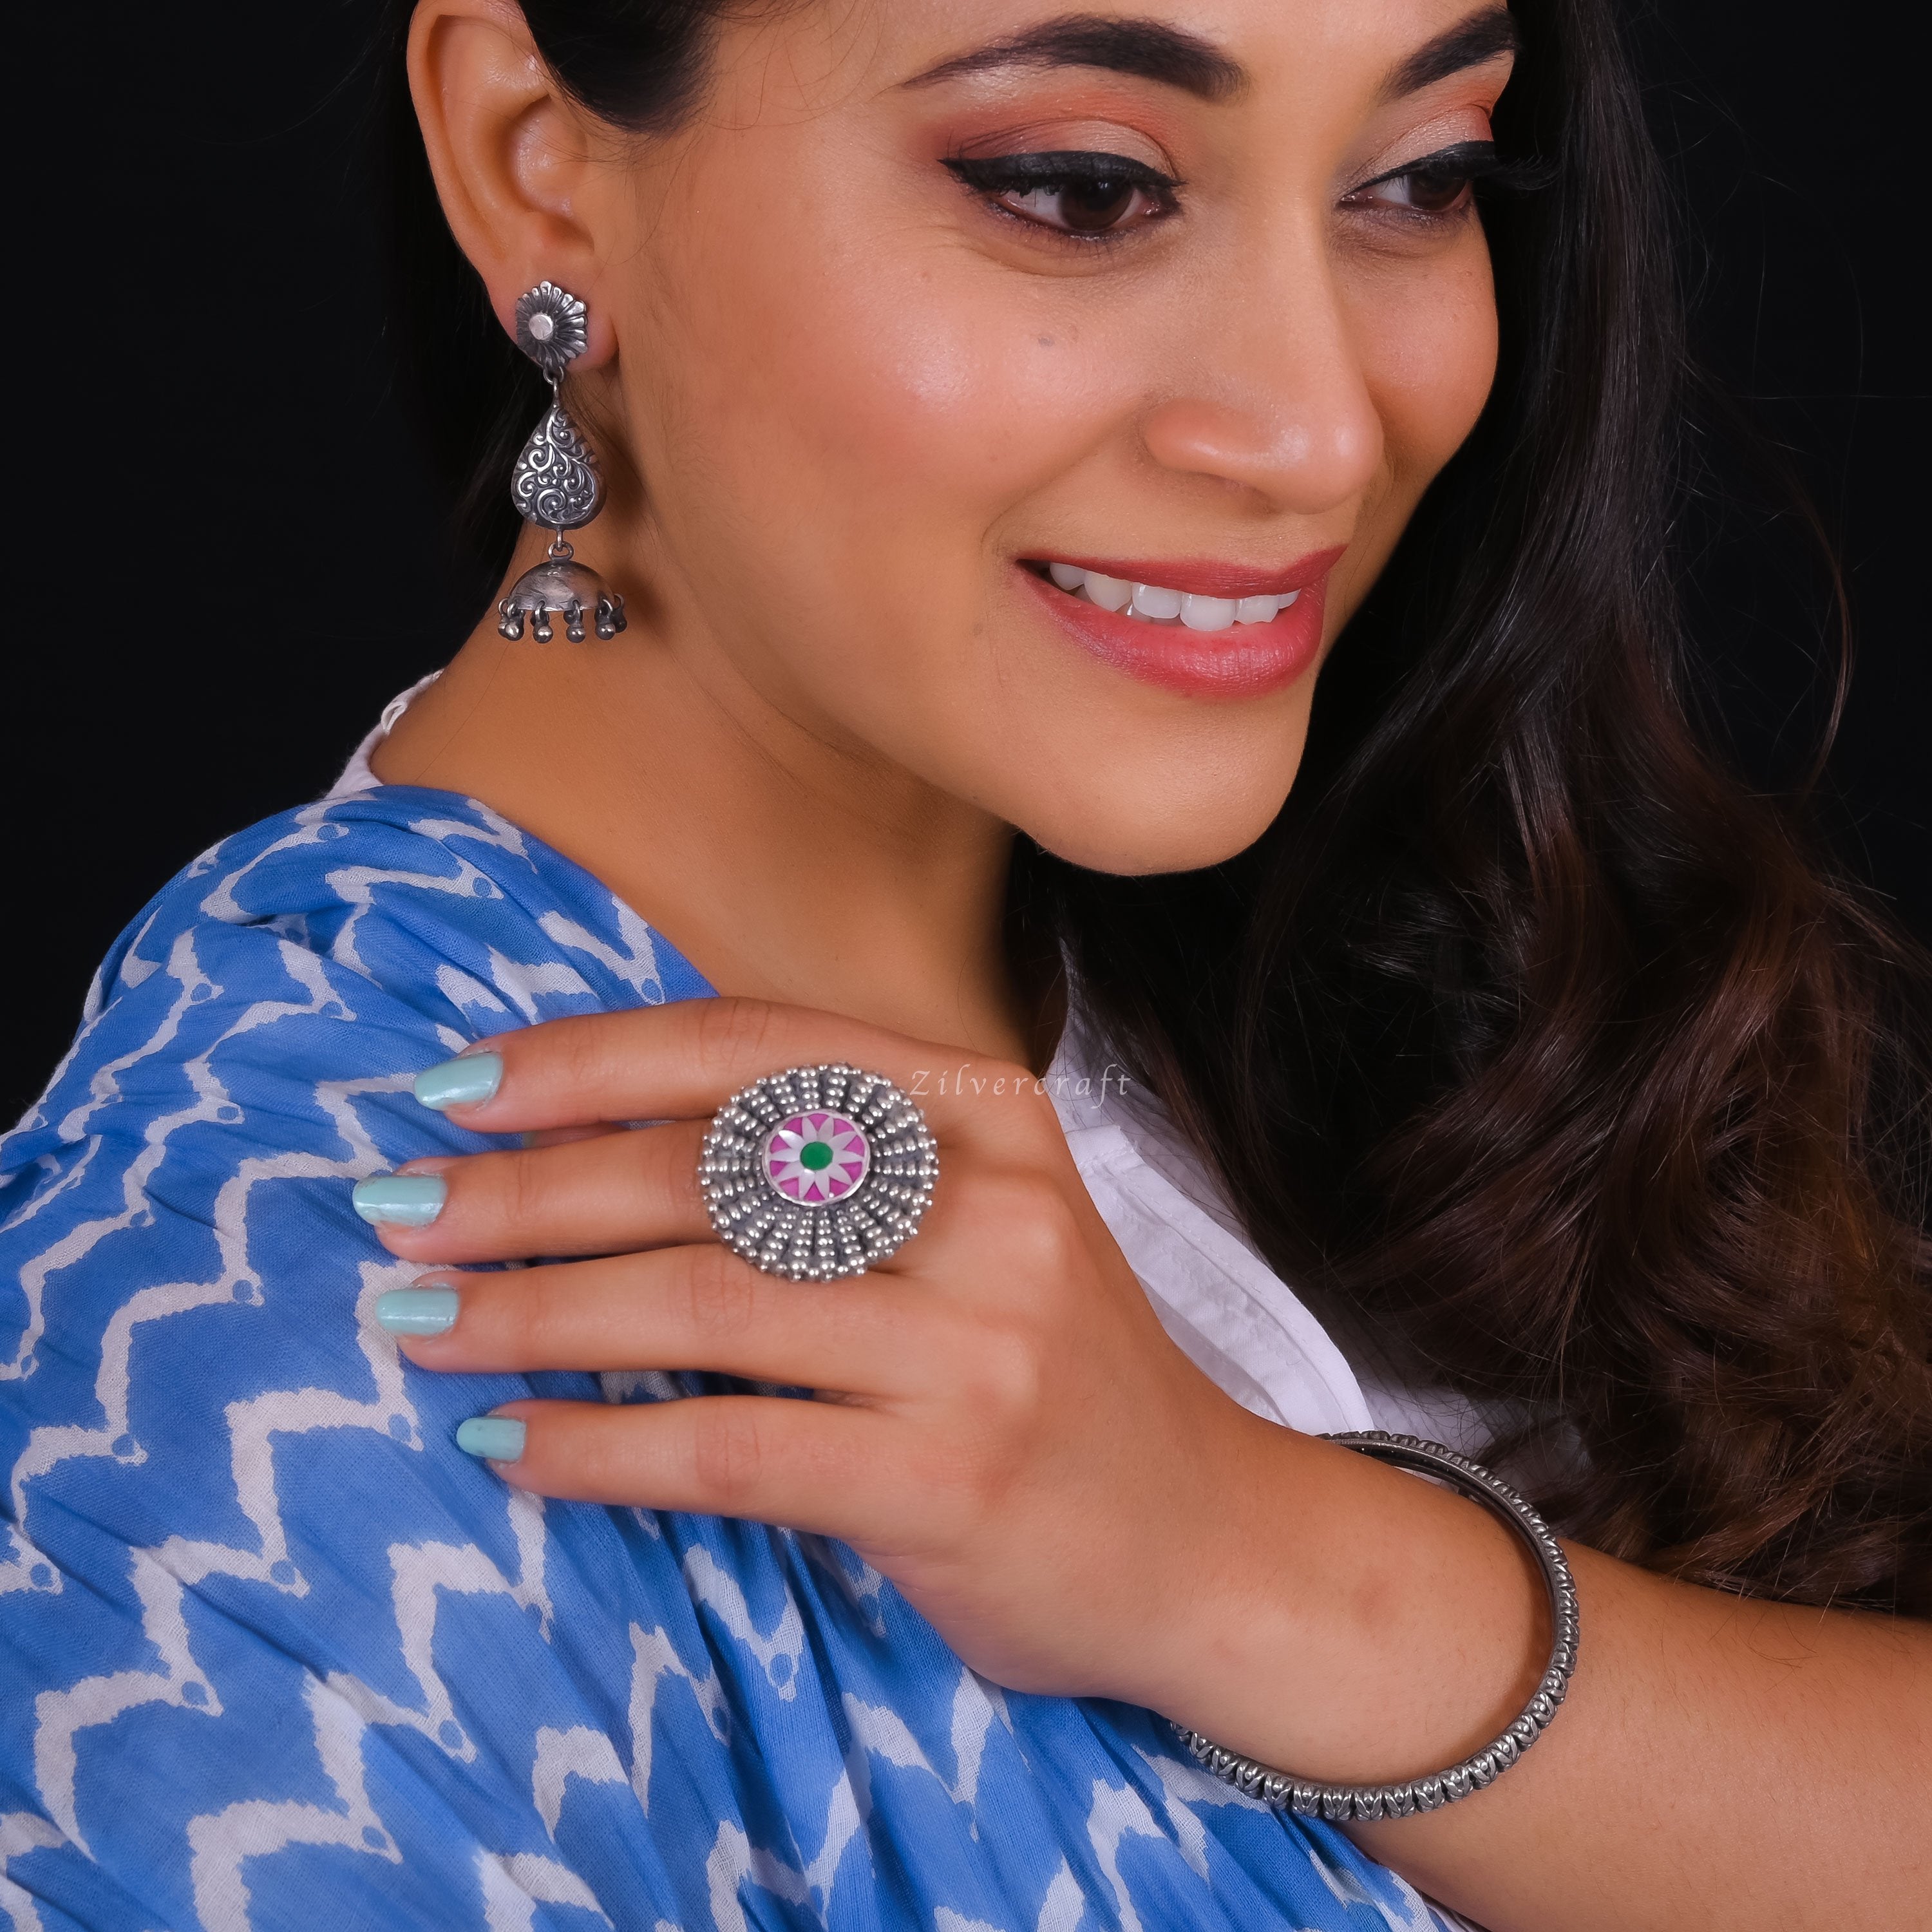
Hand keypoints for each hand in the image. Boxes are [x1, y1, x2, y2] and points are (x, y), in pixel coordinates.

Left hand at [363, 997, 1294, 1710]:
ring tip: (415, 1325)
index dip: (590, 1058)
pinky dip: (595, 1448)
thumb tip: (580, 1138)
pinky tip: (506, 1445)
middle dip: (527, 1188)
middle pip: (710, 1170)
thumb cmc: (1051, 1369)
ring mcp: (978, 1344)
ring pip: (704, 1304)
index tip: (456, 1086)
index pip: (757, 1050)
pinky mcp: (949, 1479)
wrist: (1208, 1539)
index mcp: (989, 1112)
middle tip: (399, 1210)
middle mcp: (992, 1206)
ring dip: (531, 1313)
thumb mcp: (974, 1220)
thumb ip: (830, 1166)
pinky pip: (728, 1449)